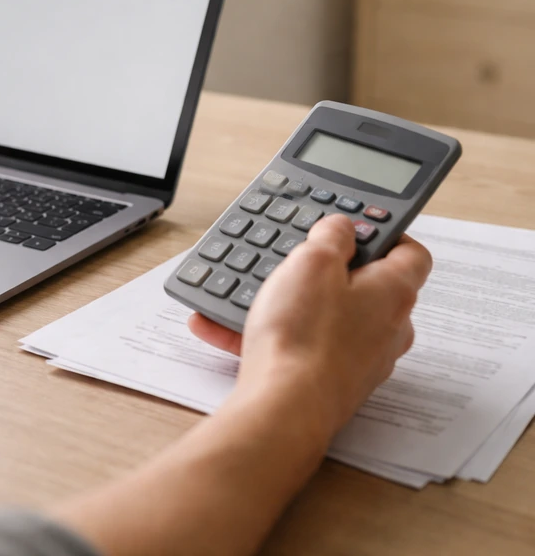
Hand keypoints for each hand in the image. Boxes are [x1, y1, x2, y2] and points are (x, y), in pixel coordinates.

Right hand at [190, 214, 431, 439]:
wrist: (285, 409)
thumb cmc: (305, 337)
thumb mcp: (313, 262)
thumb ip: (332, 236)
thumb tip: (342, 227)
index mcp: (394, 292)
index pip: (411, 252)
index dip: (385, 234)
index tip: (355, 227)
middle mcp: (388, 328)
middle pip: (367, 287)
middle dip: (330, 272)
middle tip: (298, 259)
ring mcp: (361, 360)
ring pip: (328, 319)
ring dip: (292, 304)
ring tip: (249, 293)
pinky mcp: (332, 382)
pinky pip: (301, 347)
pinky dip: (269, 335)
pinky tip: (224, 325)